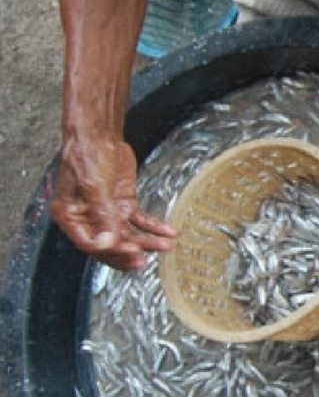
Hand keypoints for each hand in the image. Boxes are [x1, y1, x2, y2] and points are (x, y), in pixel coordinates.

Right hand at [52, 137, 177, 270]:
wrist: (100, 135)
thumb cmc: (87, 156)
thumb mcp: (95, 187)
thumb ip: (102, 216)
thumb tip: (108, 243)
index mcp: (71, 216)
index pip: (90, 244)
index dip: (110, 251)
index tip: (130, 252)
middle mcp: (89, 218)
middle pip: (110, 245)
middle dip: (130, 253)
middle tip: (146, 261)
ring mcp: (108, 213)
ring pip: (128, 235)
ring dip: (148, 241)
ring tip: (166, 245)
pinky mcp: (123, 205)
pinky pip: (140, 221)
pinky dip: (154, 227)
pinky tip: (168, 232)